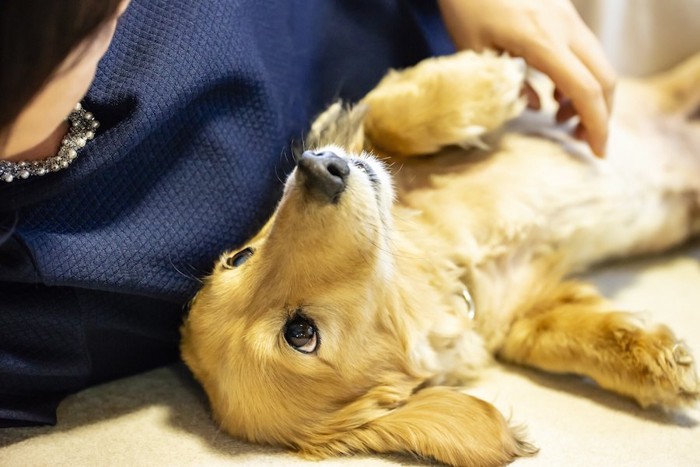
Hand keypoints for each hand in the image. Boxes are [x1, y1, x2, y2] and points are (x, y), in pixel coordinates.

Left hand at [437, 0, 615, 156]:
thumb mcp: (475, 51)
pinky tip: (554, 95)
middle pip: (604, 77)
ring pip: (597, 63)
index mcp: (543, 39)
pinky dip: (578, 77)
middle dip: (601, 115)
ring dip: (589, 97)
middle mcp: (565, 27)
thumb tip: (533, 107)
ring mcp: (567, 17)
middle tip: (582, 141)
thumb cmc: (466, 4)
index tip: (597, 152)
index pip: (585, 89)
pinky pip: (582, 51)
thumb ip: (505, 84)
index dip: (596, 124)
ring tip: (562, 121)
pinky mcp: (562, 14)